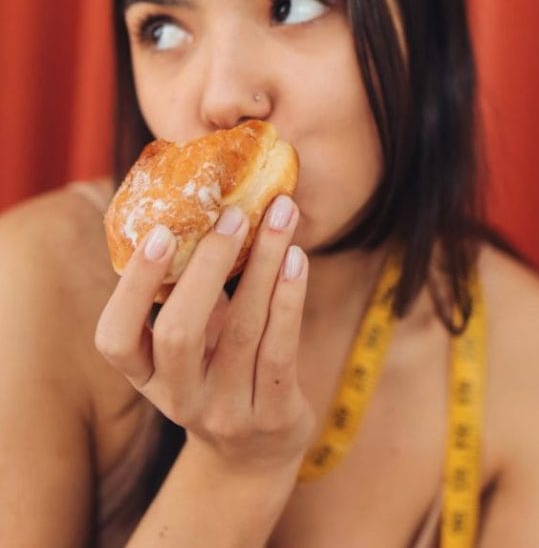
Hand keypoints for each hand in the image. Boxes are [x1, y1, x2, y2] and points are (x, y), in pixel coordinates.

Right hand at [95, 195, 313, 474]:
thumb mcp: (190, 346)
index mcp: (145, 376)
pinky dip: (290, 298)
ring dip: (264, 264)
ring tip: (282, 215)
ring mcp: (227, 412)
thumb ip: (189, 294)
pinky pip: (281, 350)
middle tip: (234, 213)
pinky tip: (297, 258)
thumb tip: (208, 207)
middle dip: (208, 266)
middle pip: (181, 333)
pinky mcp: (273, 416)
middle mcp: (179, 398)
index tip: (159, 232)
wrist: (254, 455)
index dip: (134, 286)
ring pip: (243, 330)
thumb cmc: (216, 373)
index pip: (116, 339)